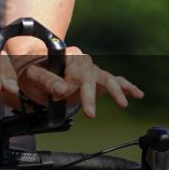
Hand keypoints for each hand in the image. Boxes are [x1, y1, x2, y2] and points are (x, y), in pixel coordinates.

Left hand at [19, 46, 143, 117]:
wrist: (35, 67)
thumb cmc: (31, 69)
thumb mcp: (31, 75)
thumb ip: (45, 80)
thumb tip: (61, 90)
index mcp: (65, 54)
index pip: (72, 69)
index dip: (68, 83)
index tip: (59, 95)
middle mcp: (81, 60)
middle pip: (90, 76)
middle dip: (90, 95)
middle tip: (90, 114)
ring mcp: (90, 69)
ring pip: (107, 78)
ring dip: (115, 91)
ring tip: (122, 104)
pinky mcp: (97, 78)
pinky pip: (115, 81)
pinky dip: (127, 87)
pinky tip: (138, 94)